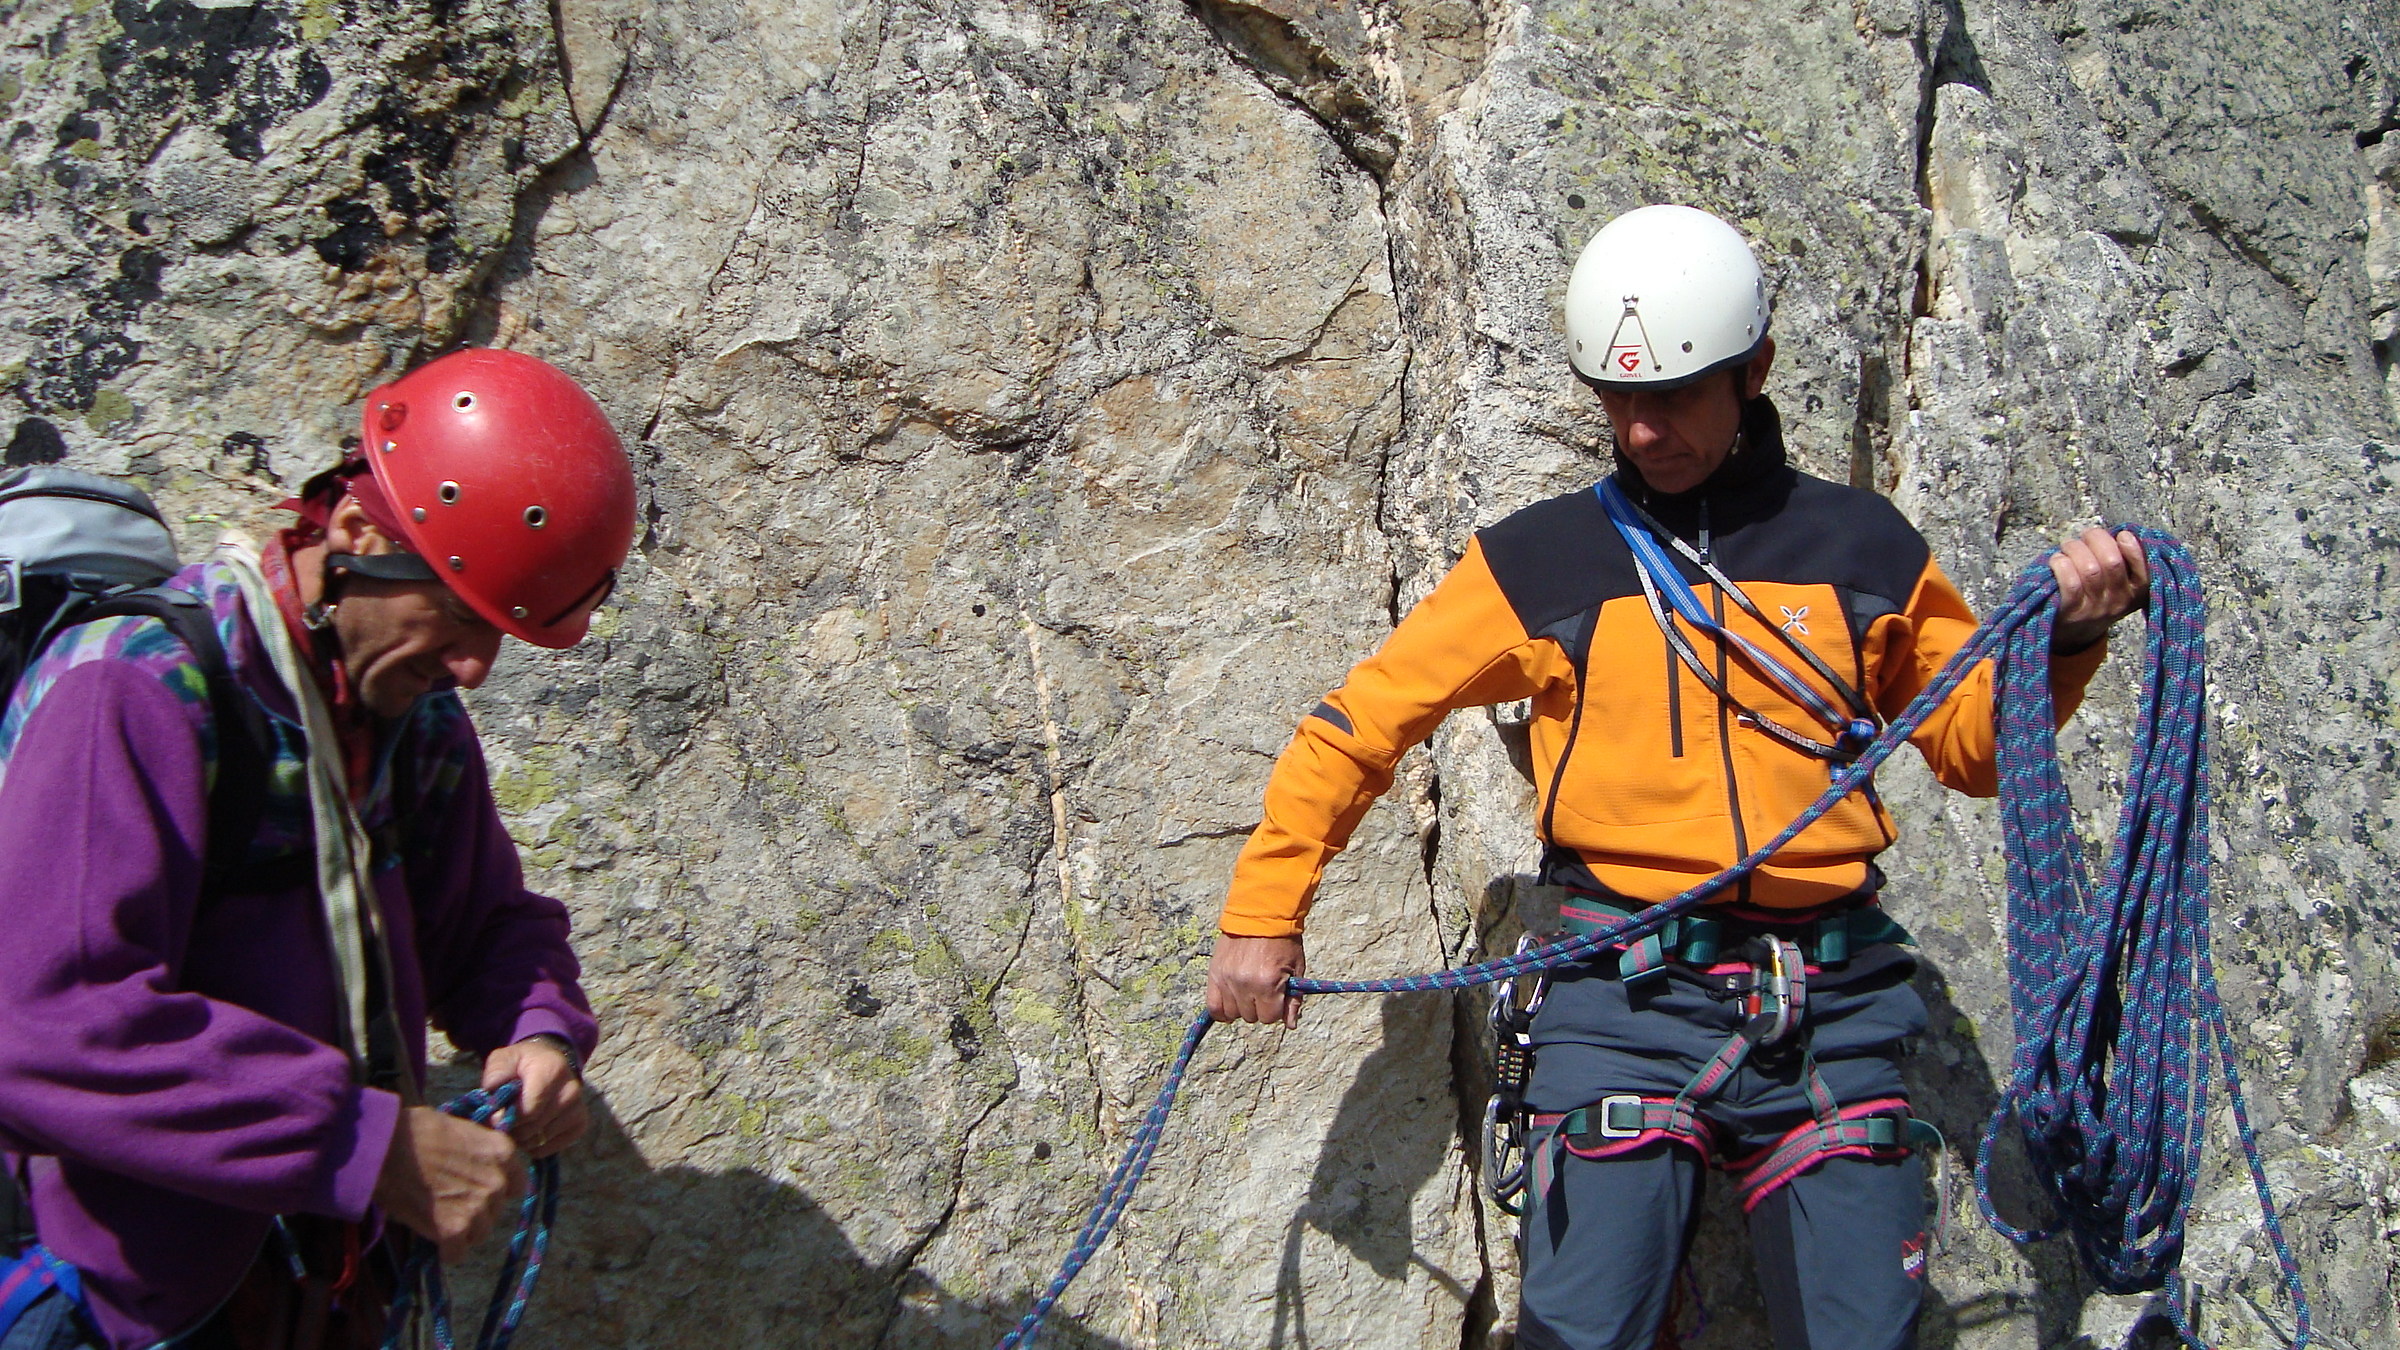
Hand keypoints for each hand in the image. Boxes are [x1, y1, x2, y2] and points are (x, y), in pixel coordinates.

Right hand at [374, 1105, 520, 1262]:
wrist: (383, 1148)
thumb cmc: (414, 1131)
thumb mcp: (461, 1129)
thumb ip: (479, 1152)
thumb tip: (484, 1165)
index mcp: (503, 1152)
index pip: (516, 1184)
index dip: (495, 1190)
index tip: (476, 1191)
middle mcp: (497, 1181)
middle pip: (495, 1211)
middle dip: (475, 1210)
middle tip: (447, 1202)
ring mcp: (478, 1207)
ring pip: (479, 1233)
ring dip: (461, 1231)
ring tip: (435, 1217)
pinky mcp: (454, 1229)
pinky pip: (457, 1253)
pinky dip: (445, 1251)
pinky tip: (432, 1239)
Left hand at [481, 1036, 588, 1158]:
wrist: (545, 1062)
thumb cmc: (520, 1063)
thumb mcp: (503, 1059)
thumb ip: (495, 1077)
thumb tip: (495, 1110)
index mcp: (553, 1070)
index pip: (529, 1111)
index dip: (508, 1117)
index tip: (496, 1114)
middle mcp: (571, 1090)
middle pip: (535, 1127)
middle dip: (514, 1129)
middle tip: (505, 1121)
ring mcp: (578, 1108)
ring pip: (542, 1138)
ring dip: (524, 1138)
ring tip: (517, 1125)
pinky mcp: (581, 1124)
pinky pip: (552, 1147)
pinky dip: (536, 1146)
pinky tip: (530, 1132)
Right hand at [1206, 934, 1305, 1027]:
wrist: (1261, 914)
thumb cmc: (1283, 941)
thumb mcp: (1295, 969)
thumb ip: (1293, 1000)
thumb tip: (1291, 1025)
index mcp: (1267, 983)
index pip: (1269, 1017)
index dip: (1276, 1009)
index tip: (1278, 997)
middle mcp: (1245, 984)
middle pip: (1251, 1016)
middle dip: (1260, 1007)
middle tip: (1264, 990)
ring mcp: (1227, 979)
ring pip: (1232, 1013)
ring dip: (1242, 1006)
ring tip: (1248, 991)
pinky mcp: (1214, 974)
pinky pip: (1213, 1006)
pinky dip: (1221, 1011)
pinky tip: (1230, 1006)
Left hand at [2049, 526, 2150, 651]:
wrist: (2073, 634)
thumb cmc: (2094, 596)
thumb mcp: (2118, 585)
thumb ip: (2122, 563)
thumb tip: (2116, 534)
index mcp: (2136, 593)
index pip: (2146, 572)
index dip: (2134, 549)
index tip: (2122, 535)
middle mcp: (2118, 602)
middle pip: (2112, 562)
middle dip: (2097, 539)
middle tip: (2085, 535)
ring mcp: (2095, 608)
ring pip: (2090, 569)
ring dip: (2075, 549)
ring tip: (2068, 546)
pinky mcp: (2072, 612)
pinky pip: (2070, 583)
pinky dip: (2062, 564)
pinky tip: (2057, 560)